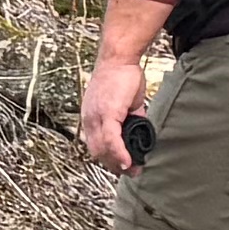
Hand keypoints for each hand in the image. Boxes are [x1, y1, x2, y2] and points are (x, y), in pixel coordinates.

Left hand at [79, 49, 149, 173]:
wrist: (120, 58)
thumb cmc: (122, 76)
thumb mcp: (126, 103)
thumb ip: (130, 119)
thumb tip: (140, 131)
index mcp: (91, 117)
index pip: (96, 145)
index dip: (109, 159)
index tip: (123, 166)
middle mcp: (89, 119)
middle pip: (97, 152)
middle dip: (114, 165)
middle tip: (132, 171)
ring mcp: (96, 116)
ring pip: (103, 149)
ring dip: (118, 163)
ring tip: (133, 168)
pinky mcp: (106, 113)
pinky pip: (111, 140)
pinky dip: (119, 153)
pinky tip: (128, 161)